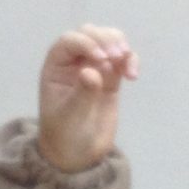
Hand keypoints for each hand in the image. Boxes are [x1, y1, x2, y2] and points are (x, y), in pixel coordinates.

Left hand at [36, 24, 138, 171]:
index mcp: (56, 67)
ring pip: (108, 40)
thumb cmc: (65, 136)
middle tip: (116, 56)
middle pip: (90, 33)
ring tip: (125, 60)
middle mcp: (74, 62)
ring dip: (119, 44)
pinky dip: (131, 60)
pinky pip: (123, 59)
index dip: (86, 43)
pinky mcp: (112, 77)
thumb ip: (81, 93)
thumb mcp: (70, 117)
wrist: (78, 155)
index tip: (101, 59)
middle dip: (104, 39)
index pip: (69, 41)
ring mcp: (94, 67)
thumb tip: (90, 71)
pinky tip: (133, 75)